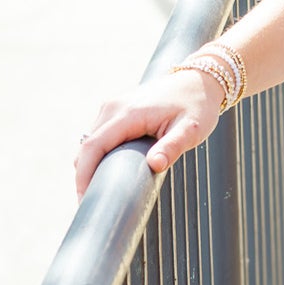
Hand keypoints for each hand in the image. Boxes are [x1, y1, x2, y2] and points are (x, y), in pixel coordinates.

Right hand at [74, 68, 226, 199]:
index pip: (93, 147)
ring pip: (89, 141)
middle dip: (84, 176)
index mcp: (128, 113)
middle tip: (92, 204)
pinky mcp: (115, 108)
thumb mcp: (190, 129)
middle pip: (86, 147)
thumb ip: (172, 147)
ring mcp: (112, 106)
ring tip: (99, 191)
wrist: (200, 81)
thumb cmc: (197, 106)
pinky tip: (106, 172)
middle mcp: (113, 107)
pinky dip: (97, 155)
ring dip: (89, 166)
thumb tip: (155, 165)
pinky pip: (98, 135)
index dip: (83, 176)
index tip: (84, 201)